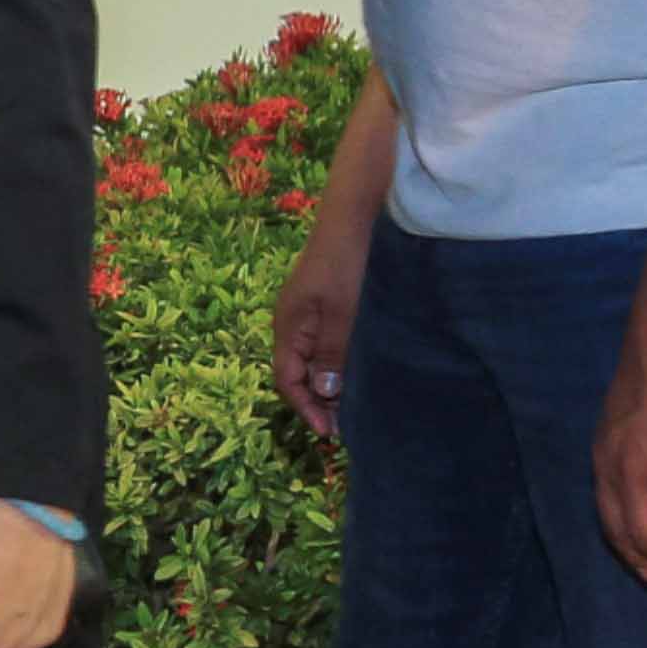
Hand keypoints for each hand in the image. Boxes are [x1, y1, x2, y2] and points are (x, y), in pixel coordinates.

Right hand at [271, 215, 370, 442]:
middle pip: (298, 372)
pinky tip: (359, 369)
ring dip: (330, 383)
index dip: (305, 407)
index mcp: (289, 326)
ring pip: (314, 359)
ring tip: (355, 404)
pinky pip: (326, 344)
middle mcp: (293, 322)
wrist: (356, 215)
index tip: (329, 432)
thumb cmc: (347, 263)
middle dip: (318, 401)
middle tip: (346, 425)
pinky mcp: (327, 303)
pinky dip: (339, 363)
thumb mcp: (342, 313)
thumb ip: (331, 353)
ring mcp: (310, 312)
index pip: (287, 379)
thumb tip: (325, 393)